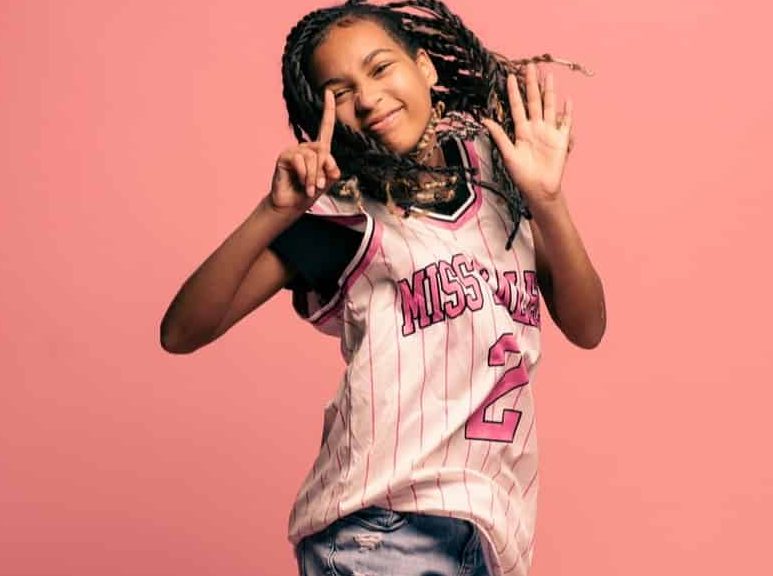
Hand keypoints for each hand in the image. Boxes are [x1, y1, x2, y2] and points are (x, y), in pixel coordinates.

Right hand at [268, 89, 340, 214]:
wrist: (292, 205)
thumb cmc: (309, 192)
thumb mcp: (328, 181)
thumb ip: (332, 168)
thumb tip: (326, 158)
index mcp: (318, 150)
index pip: (325, 127)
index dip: (328, 110)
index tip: (329, 92)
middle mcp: (306, 147)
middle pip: (323, 151)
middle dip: (323, 171)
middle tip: (318, 187)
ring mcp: (294, 150)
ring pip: (313, 157)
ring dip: (314, 177)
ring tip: (309, 188)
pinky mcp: (285, 156)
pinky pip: (301, 161)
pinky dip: (305, 175)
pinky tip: (302, 184)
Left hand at [482, 63, 573, 206]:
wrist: (539, 189)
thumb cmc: (521, 175)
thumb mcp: (507, 154)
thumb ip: (498, 136)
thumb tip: (484, 120)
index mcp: (521, 131)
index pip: (517, 107)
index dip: (514, 92)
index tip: (510, 76)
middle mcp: (535, 128)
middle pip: (534, 101)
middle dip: (532, 84)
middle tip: (531, 66)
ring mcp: (549, 132)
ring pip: (549, 107)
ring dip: (549, 92)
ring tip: (549, 76)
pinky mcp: (562, 140)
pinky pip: (565, 123)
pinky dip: (567, 112)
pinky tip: (567, 100)